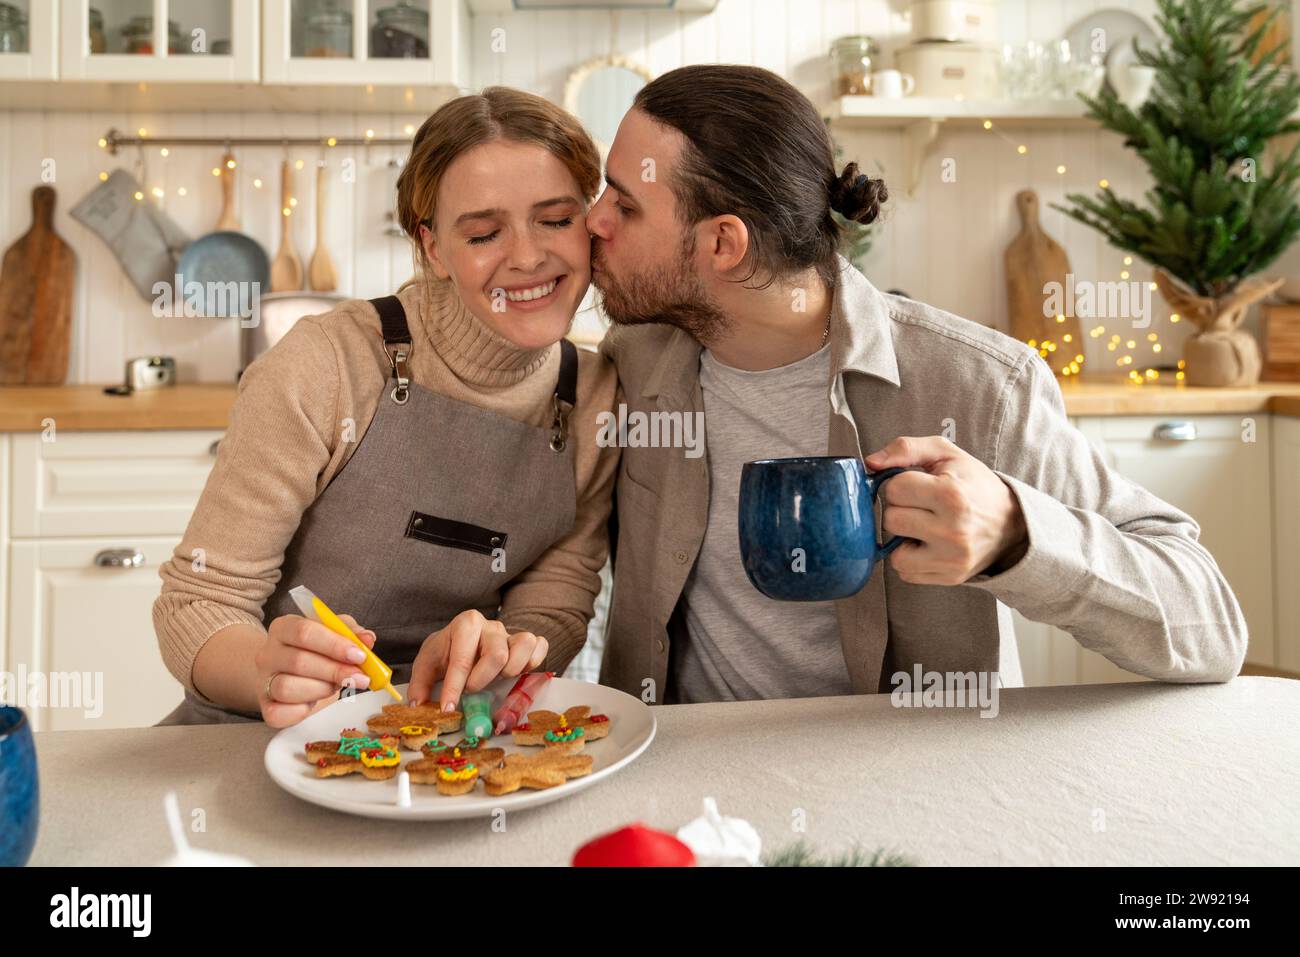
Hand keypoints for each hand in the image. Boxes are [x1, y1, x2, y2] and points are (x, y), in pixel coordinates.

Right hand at [256, 612, 376, 727]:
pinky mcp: (265, 707)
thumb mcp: (333, 634)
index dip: (334, 645)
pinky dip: (302, 711)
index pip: (305, 631)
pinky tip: (314, 702)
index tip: (359, 655)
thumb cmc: (315, 652)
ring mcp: (262, 681)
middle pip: (298, 661)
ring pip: (287, 688)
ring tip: (335, 687)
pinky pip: (280, 713)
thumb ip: (350, 633)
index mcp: (283, 628)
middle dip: (335, 671)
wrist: (287, 673)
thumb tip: (367, 639)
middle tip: (360, 677)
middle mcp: (268, 653)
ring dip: (321, 689)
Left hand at [408, 610, 547, 712]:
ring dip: (511, 670)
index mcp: (465, 624)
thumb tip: (417, 705)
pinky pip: (540, 646)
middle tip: (471, 690)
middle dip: (481, 680)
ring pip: (523, 647)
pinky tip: (518, 672)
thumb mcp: (428, 663)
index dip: (454, 687)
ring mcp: (511, 632)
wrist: (465, 638)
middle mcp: (491, 626)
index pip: (462, 659)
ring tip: (497, 678)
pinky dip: (533, 662)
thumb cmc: (447, 651)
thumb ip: (421, 683)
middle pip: (496, 655)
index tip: (448, 707)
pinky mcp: (528, 641)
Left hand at [864, 435, 1026, 585]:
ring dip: (903, 538)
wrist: (1011, 522)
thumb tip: (870, 463)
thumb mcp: (945, 454)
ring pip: (894, 552)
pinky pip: (905, 572)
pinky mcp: (950, 576)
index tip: (920, 485)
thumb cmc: (973, 484)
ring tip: (924, 527)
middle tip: (923, 507)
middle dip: (902, 510)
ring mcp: (951, 557)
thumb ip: (906, 449)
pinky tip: (929, 545)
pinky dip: (912, 559)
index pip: (894, 489)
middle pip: (891, 519)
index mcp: (951, 494)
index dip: (901, 484)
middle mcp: (952, 529)